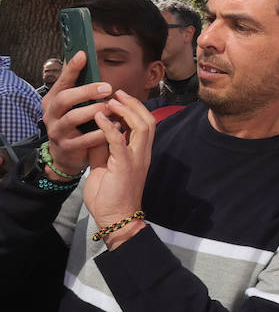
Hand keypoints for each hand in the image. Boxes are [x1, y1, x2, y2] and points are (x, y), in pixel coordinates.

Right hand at [42, 53, 111, 177]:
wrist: (66, 155)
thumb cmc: (75, 125)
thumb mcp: (75, 106)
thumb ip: (81, 90)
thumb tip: (91, 65)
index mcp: (53, 100)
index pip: (62, 81)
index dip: (72, 68)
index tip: (83, 55)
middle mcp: (51, 113)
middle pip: (65, 98)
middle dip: (86, 91)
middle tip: (107, 88)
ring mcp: (57, 131)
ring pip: (73, 117)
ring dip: (94, 111)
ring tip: (110, 108)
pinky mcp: (67, 146)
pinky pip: (84, 139)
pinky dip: (100, 132)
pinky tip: (115, 127)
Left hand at [83, 92, 154, 247]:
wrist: (115, 218)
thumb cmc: (110, 196)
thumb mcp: (103, 166)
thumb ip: (102, 148)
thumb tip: (96, 130)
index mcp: (140, 154)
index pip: (145, 125)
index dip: (134, 109)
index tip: (119, 98)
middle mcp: (142, 154)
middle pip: (148, 121)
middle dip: (134, 104)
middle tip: (117, 93)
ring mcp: (136, 159)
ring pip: (142, 126)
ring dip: (126, 111)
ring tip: (111, 101)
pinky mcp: (125, 165)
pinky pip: (119, 140)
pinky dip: (109, 126)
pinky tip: (100, 117)